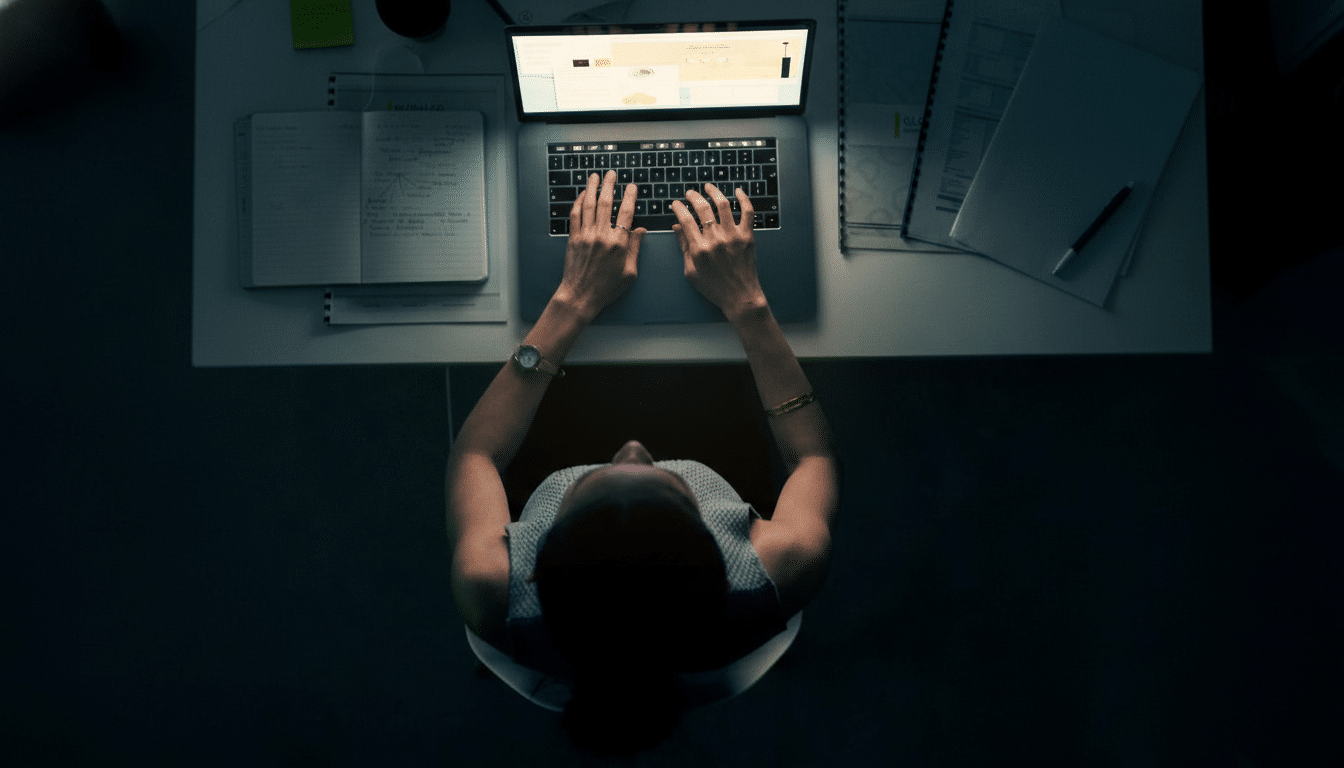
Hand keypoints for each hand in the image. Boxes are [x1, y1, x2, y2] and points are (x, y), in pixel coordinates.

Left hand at [556, 170, 646, 319]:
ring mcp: (585, 236)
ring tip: (595, 176)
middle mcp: (601, 236)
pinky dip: (579, 202)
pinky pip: (575, 215)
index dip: (630, 197)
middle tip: (612, 174)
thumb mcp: (630, 272)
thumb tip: (640, 230)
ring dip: (592, 188)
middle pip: (606, 203)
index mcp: (618, 244)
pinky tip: (582, 194)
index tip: (632, 187)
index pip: (626, 213)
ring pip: (589, 205)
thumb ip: (635, 248)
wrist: (580, 296)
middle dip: (609, 185)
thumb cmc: (606, 288)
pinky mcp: (573, 238)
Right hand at [671, 184, 765, 319]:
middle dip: (693, 196)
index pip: (685, 219)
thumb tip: (677, 226)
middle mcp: (715, 240)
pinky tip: (738, 191)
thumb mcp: (691, 271)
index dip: (678, 208)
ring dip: (714, 191)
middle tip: (690, 193)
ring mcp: (733, 236)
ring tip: (708, 187)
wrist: (740, 296)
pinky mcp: (747, 236)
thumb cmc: (714, 287)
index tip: (676, 203)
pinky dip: (744, 199)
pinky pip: (748, 212)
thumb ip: (684, 246)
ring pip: (723, 205)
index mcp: (699, 249)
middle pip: (702, 208)